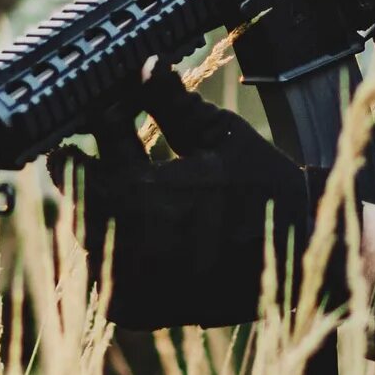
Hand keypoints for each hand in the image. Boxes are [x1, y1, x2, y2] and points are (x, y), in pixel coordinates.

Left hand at [76, 89, 327, 330]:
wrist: (301, 255)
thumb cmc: (262, 187)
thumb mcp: (216, 136)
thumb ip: (170, 102)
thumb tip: (144, 62)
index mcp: (141, 199)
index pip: (78, 170)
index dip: (73, 150)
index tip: (74, 135)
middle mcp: (127, 249)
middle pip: (78, 206)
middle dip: (87, 178)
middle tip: (93, 157)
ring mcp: (128, 286)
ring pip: (88, 240)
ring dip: (101, 213)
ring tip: (128, 192)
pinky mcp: (135, 312)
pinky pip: (105, 273)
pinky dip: (116, 249)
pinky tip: (142, 229)